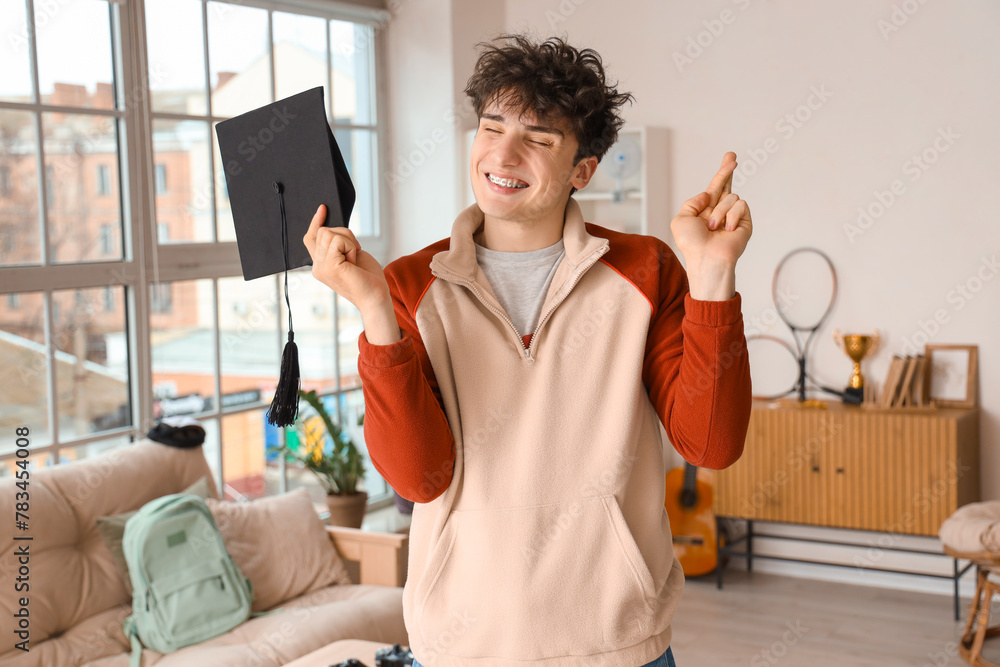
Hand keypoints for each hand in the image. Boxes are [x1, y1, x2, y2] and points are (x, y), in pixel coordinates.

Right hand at [303, 204, 390, 310]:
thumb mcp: (350, 255)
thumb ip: (338, 245)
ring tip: (353, 259)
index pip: (310, 239)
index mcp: (321, 265)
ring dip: (348, 241)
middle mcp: (317, 267)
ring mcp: (321, 267)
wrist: (376, 296)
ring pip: (329, 233)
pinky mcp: (329, 266)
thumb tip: (333, 229)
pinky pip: (338, 240)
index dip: (315, 223)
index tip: (323, 209)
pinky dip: (350, 247)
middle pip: (323, 232)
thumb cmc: (367, 277)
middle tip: (354, 252)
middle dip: (344, 234)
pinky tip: (354, 261)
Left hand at [670, 151, 751, 267]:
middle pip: (727, 185)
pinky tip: (727, 230)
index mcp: (705, 210)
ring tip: (713, 228)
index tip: (730, 159)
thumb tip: (708, 194)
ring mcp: (733, 216)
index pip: (715, 188)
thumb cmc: (692, 244)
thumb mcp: (681, 220)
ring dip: (719, 212)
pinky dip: (731, 216)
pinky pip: (740, 205)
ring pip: (731, 197)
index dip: (721, 174)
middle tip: (732, 156)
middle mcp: (720, 211)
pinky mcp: (745, 221)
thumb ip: (692, 202)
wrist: (707, 258)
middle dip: (728, 170)